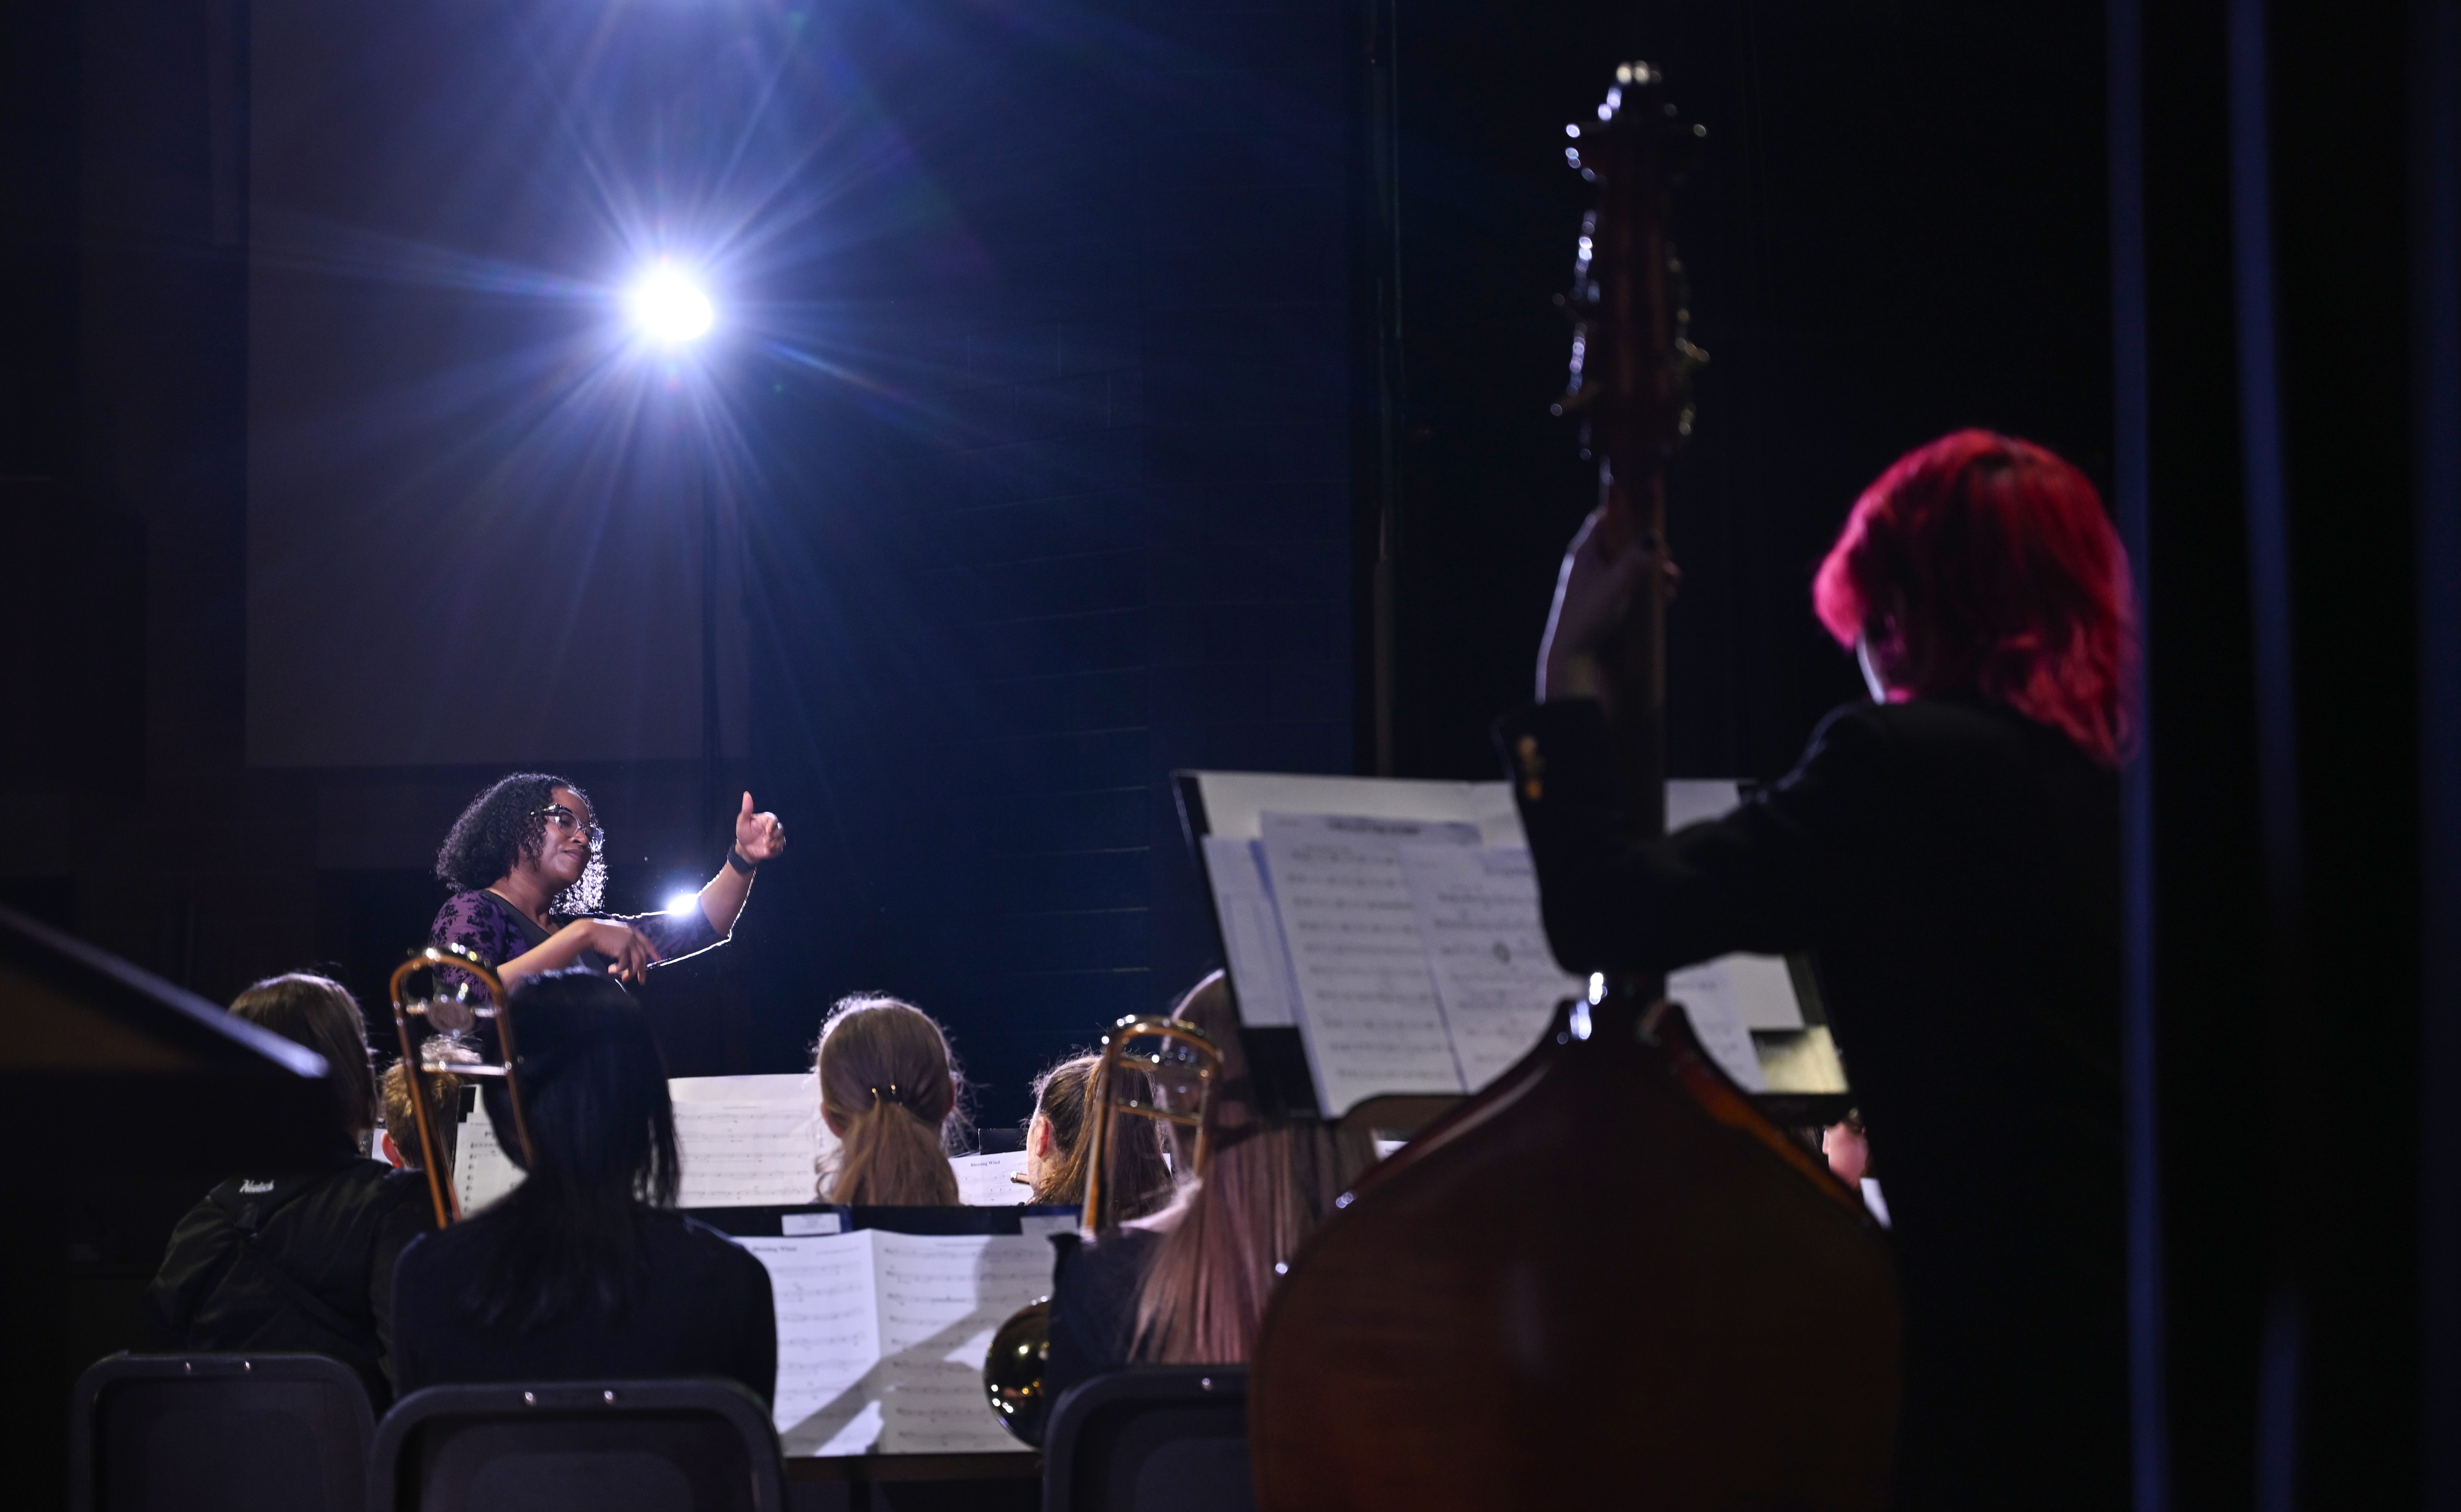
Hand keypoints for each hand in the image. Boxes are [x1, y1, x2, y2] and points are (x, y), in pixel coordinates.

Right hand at [577, 919, 661, 982]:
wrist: (589, 931)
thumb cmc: (598, 933)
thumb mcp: (615, 933)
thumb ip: (623, 939)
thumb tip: (626, 952)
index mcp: (632, 931)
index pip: (647, 943)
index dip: (653, 952)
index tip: (659, 960)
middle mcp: (633, 936)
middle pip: (642, 956)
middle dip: (643, 970)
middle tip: (642, 981)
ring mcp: (629, 942)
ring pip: (636, 962)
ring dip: (631, 973)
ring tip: (625, 980)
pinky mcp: (622, 949)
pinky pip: (624, 964)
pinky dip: (618, 970)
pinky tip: (611, 970)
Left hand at [733, 791, 786, 863]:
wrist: (744, 848)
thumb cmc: (743, 832)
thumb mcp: (743, 821)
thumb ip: (747, 808)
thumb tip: (746, 793)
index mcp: (767, 820)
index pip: (774, 820)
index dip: (772, 826)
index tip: (767, 831)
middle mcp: (773, 828)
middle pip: (780, 829)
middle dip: (774, 836)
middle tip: (765, 841)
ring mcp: (775, 838)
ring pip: (781, 839)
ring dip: (775, 843)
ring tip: (766, 847)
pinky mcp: (776, 847)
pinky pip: (781, 847)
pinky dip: (776, 849)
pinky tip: (768, 851)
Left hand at [1536, 507, 1678, 708]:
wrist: (1571, 653)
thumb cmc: (1590, 615)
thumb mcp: (1618, 584)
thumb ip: (1636, 559)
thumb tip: (1653, 536)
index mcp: (1586, 552)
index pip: (1605, 519)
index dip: (1628, 514)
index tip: (1651, 519)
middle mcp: (1588, 563)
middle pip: (1623, 543)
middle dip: (1650, 551)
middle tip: (1668, 564)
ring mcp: (1595, 582)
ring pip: (1629, 566)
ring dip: (1652, 572)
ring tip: (1671, 585)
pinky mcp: (1602, 600)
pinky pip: (1627, 584)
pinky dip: (1645, 588)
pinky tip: (1664, 600)